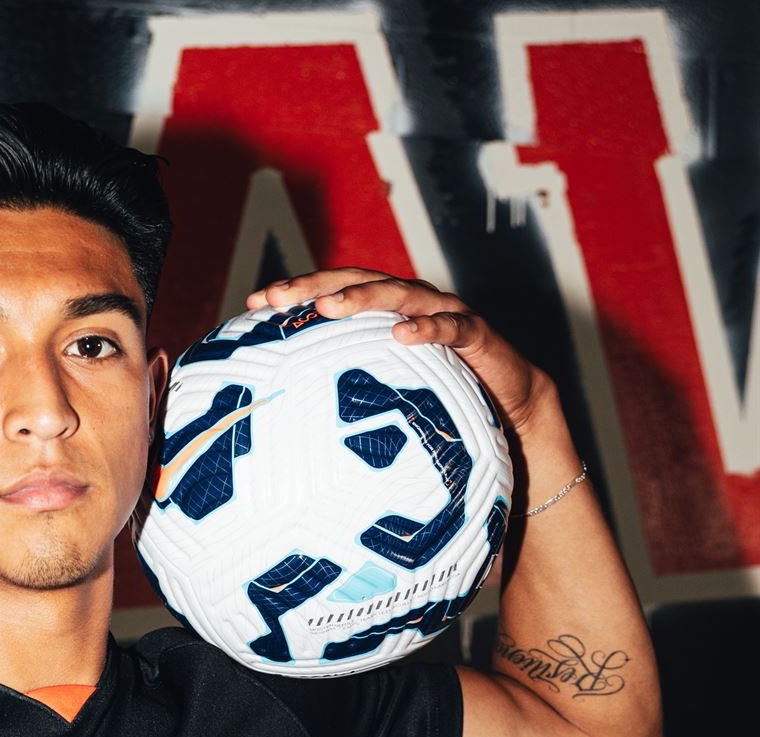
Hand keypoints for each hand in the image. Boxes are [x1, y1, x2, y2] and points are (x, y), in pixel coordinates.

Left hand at [246, 269, 557, 437]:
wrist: (510, 407)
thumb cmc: (439, 400)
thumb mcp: (385, 396)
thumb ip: (348, 394)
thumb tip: (288, 426)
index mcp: (383, 314)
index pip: (333, 293)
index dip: (296, 293)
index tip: (254, 305)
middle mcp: (410, 304)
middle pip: (358, 282)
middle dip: (316, 286)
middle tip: (278, 297)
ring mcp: (443, 314)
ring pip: (399, 295)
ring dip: (363, 299)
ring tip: (329, 308)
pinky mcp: (477, 335)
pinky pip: (452, 327)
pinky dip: (428, 328)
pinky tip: (402, 335)